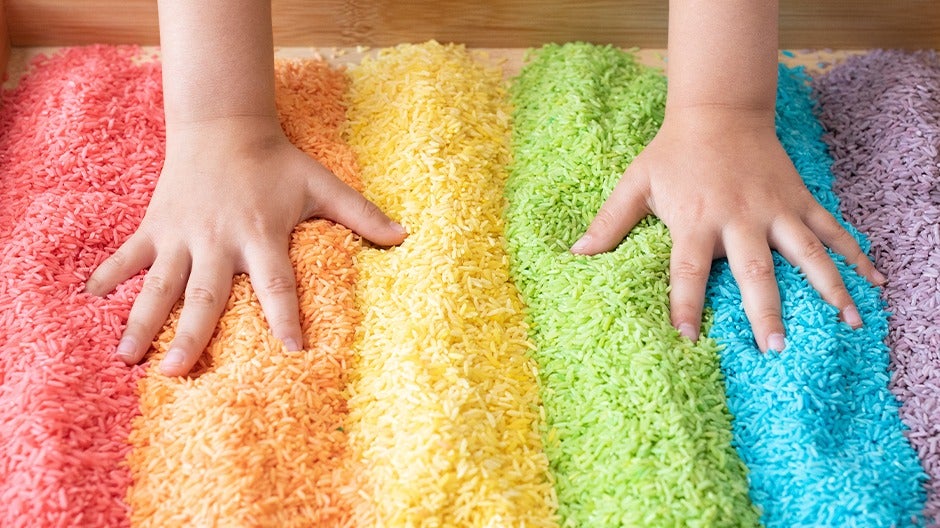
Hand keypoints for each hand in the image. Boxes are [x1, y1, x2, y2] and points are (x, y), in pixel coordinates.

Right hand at [85, 116, 406, 374]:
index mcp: (262, 235)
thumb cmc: (277, 162)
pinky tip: (88, 302)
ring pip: (160, 283)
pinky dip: (108, 276)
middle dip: (192, 334)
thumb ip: (361, 214)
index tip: (294, 352)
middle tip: (176, 374)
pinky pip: (129, 255)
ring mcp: (182, 234)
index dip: (287, 317)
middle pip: (206, 294)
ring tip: (125, 357)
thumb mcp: (321, 184)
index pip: (278, 285)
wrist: (223, 125)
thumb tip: (405, 236)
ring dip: (141, 319)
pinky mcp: (156, 225)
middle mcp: (219, 240)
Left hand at [570, 108, 884, 351]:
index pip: (688, 271)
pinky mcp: (799, 199)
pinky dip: (856, 255)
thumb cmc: (672, 153)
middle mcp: (739, 218)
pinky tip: (875, 282)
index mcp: (696, 219)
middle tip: (776, 349)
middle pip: (755, 271)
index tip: (687, 339)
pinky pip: (832, 230)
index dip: (684, 304)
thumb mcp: (636, 183)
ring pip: (807, 253)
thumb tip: (574, 255)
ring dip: (828, 289)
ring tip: (848, 324)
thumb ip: (609, 223)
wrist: (719, 110)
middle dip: (766, 311)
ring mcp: (775, 209)